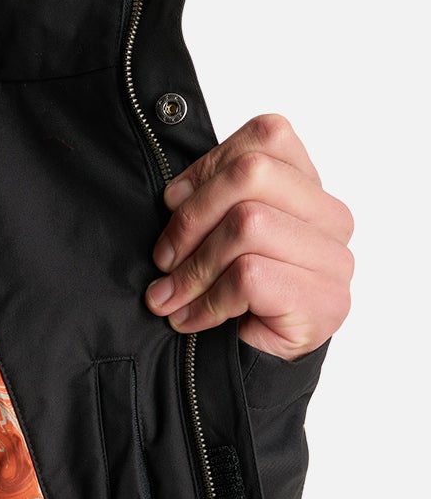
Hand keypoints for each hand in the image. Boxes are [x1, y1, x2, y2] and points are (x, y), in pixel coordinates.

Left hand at [145, 113, 353, 360]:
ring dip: (194, 267)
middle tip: (164, 258)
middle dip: (191, 217)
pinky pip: (249, 276)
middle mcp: (331, 217)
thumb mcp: (212, 228)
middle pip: (252, 173)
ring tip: (171, 297)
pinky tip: (193, 319)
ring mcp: (334, 259)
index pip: (267, 136)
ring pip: (248, 224)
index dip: (207, 165)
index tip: (172, 203)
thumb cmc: (228, 288)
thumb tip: (173, 196)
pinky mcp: (326, 300)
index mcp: (308, 186)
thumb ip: (206, 195)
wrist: (253, 362)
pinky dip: (208, 301)